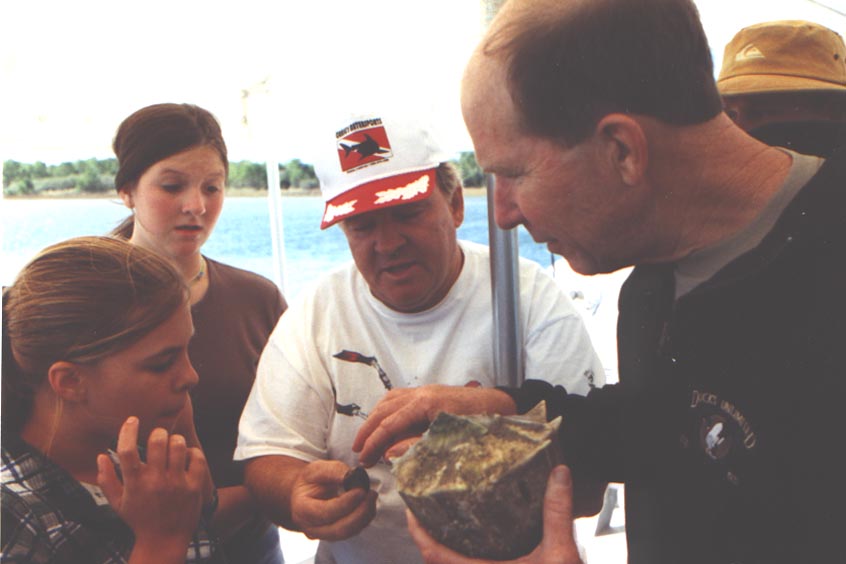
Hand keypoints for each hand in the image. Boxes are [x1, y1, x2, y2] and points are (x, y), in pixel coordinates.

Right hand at [97, 416, 206, 550]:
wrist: (164, 541)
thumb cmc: (139, 519)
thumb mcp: (117, 503)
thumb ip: (106, 479)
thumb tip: (100, 456)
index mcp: (134, 483)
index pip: (127, 450)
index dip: (128, 430)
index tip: (132, 420)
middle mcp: (155, 481)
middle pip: (157, 440)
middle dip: (158, 433)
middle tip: (158, 438)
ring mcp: (176, 483)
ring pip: (178, 445)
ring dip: (175, 441)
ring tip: (173, 447)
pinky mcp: (194, 486)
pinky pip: (196, 457)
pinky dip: (192, 452)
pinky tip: (186, 457)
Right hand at [290, 460, 376, 540]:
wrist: (306, 493)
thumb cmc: (311, 480)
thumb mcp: (318, 469)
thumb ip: (334, 471)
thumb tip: (354, 476)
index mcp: (302, 510)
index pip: (326, 512)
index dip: (346, 503)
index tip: (361, 490)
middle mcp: (311, 528)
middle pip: (340, 529)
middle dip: (360, 513)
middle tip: (371, 494)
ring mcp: (323, 535)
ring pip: (349, 532)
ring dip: (365, 515)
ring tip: (371, 496)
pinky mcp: (336, 535)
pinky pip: (353, 531)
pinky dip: (365, 518)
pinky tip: (368, 503)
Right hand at [352, 385, 516, 466]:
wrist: (502, 405)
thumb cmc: (481, 423)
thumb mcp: (450, 440)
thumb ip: (417, 446)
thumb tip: (389, 453)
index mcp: (425, 404)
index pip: (390, 424)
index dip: (373, 443)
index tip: (363, 458)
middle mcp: (422, 392)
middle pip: (384, 409)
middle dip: (368, 431)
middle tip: (358, 452)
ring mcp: (426, 390)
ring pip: (389, 400)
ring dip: (375, 419)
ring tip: (367, 439)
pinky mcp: (431, 392)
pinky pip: (400, 397)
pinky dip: (387, 410)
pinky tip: (386, 422)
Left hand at [407, 465, 582, 563]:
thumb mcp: (560, 555)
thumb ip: (557, 514)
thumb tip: (559, 473)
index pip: (434, 556)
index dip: (418, 532)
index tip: (411, 508)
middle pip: (436, 562)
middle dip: (429, 536)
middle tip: (426, 507)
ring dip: (445, 549)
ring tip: (445, 521)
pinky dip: (460, 558)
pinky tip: (473, 544)